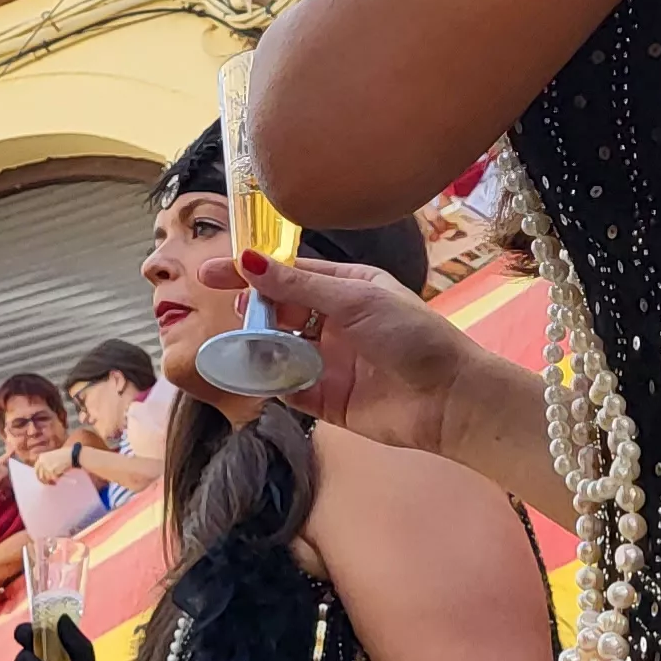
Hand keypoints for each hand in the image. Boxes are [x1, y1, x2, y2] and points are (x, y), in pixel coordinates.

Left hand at [29, 444, 80, 485]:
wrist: (72, 454)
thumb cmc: (65, 455)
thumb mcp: (52, 456)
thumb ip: (46, 464)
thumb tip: (45, 474)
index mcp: (41, 457)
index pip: (36, 469)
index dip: (40, 476)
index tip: (44, 479)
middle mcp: (41, 461)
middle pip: (40, 476)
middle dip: (45, 481)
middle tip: (51, 483)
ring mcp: (46, 466)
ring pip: (46, 479)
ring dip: (51, 481)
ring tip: (56, 481)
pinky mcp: (51, 471)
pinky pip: (53, 479)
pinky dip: (57, 480)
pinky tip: (61, 477)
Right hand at [195, 254, 489, 454]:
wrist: (449, 399)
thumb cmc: (412, 337)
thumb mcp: (355, 300)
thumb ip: (298, 286)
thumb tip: (248, 261)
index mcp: (347, 289)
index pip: (290, 275)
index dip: (252, 272)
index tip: (212, 273)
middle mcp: (335, 323)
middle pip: (279, 312)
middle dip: (253, 311)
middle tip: (233, 313)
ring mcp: (329, 361)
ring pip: (278, 350)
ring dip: (257, 346)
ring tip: (237, 345)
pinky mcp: (326, 399)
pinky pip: (286, 387)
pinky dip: (268, 382)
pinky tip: (253, 376)